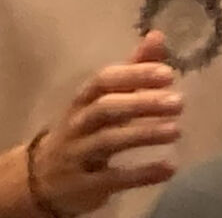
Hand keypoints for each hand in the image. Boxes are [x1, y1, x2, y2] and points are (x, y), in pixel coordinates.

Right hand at [27, 33, 182, 215]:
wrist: (43, 178)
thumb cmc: (83, 132)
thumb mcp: (103, 101)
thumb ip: (132, 71)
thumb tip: (158, 36)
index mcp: (83, 100)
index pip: (103, 81)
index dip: (134, 75)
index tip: (168, 73)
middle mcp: (78, 123)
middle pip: (105, 107)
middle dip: (141, 103)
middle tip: (178, 102)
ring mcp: (80, 153)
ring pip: (109, 140)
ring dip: (142, 133)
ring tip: (176, 130)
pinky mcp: (87, 184)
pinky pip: (114, 178)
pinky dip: (142, 173)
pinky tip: (169, 168)